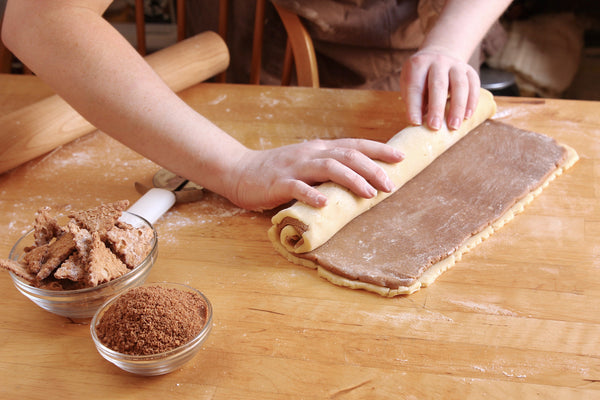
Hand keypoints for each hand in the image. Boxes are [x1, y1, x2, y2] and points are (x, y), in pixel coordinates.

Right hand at [226, 138, 404, 210]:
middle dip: (372, 168)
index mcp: (319, 149)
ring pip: (328, 167)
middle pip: (346, 155)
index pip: (354, 145)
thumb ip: (328, 170)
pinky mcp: (278, 182)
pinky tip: (325, 204)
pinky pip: (297, 187)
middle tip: (391, 184)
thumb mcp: (306, 165)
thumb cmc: (277, 172)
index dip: (378, 150)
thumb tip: (360, 181)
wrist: (239, 171)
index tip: (401, 156)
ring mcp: (294, 167)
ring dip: (351, 179)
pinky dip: (312, 194)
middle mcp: (310, 153)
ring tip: (369, 193)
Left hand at [400, 46, 479, 130]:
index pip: (415, 87)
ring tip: (454, 126)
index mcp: (418, 64)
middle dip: (436, 108)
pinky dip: (472, 102)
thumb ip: (413, 99)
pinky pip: (474, 85)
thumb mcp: (409, 82)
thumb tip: (419, 122)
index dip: (414, 106)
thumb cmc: (420, 76)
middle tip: (435, 126)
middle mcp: (438, 62)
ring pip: (460, 85)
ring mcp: (455, 65)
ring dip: (457, 107)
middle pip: (438, 85)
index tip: (415, 123)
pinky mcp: (469, 70)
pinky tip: (467, 116)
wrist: (439, 54)